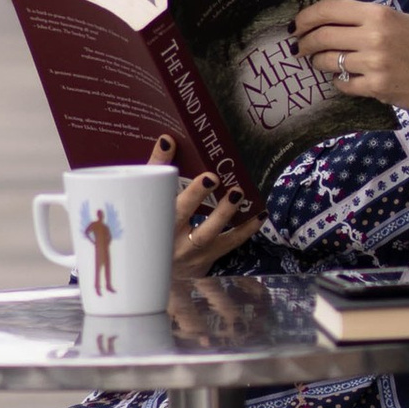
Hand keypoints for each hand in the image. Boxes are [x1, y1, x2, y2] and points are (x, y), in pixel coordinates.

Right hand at [150, 135, 258, 274]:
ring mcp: (187, 251)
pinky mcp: (205, 259)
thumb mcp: (149, 198)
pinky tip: (259, 214)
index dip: (159, 166)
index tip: (170, 143)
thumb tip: (169, 139)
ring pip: (206, 234)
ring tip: (238, 192)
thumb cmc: (154, 224)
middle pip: (178, 214)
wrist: (156, 268)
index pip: (151, 187)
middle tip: (212, 177)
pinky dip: (245, 230)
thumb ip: (157, 169)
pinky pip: (228, 244)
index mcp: (150, 214)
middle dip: (195, 195)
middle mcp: (166, 236)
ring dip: (223, 213)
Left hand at [293, 0, 408, 120]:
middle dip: (304, 42)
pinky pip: (343, 83)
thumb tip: (331, 19)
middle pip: (323, 36)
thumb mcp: (400, 20)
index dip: (307, 16)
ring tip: (318, 61)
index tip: (297, 24)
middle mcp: (374, 36)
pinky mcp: (376, 88)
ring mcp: (374, 64)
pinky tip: (342, 78)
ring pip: (328, 61)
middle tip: (299, 46)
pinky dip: (338, 81)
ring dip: (318, 61)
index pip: (330, 9)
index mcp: (379, 14)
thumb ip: (368, 18)